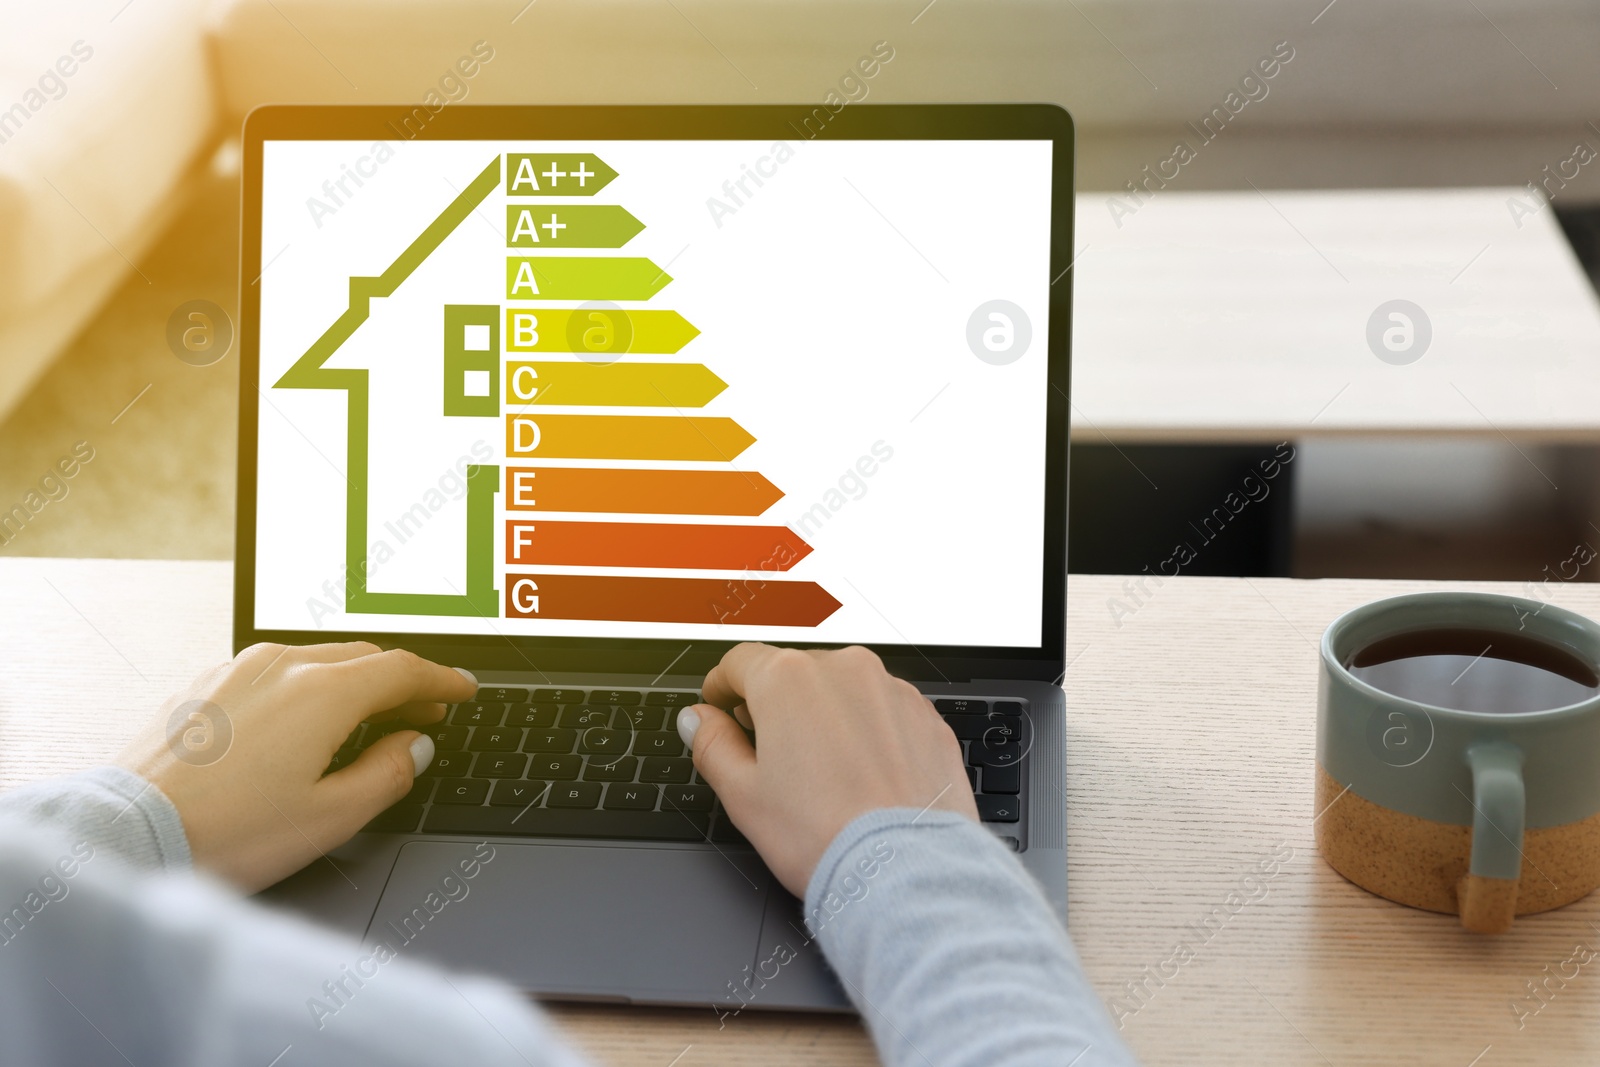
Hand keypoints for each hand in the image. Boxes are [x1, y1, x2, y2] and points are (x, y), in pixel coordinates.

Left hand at [116, 642, 474, 890]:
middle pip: (364, 657)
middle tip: (425, 708)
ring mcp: (236, 669)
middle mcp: (281, 665)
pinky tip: (305, 721)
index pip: (404, 670)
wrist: (125, 835)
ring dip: (354, 681)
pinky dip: (308, 685)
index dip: (442, 679)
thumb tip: (414, 746)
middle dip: (402, 680)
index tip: (462, 690)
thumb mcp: (329, 818)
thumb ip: (387, 774)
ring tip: (369, 716)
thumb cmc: (223, 834)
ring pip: (318, 658)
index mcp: (322, 691)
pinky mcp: (203, 685)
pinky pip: (274, 670)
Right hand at [678, 644, 976, 896]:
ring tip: (822, 774)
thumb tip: (698, 720)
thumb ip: (712, 745)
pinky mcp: (927, 717)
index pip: (740, 662)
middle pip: (794, 673)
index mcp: (789, 680)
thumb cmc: (824, 837)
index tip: (720, 706)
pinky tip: (863, 777)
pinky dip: (868, 733)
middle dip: (776, 706)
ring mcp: (892, 691)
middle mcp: (844, 670)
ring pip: (843, 691)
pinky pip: (884, 712)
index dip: (722, 686)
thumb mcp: (742, 795)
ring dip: (826, 717)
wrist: (906, 871)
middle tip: (768, 753)